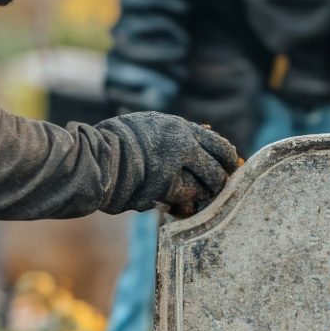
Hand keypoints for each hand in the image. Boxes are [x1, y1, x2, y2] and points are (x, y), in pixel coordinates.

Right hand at [101, 112, 239, 217]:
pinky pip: (186, 200)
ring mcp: (175, 166)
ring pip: (205, 186)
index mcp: (179, 127)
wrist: (97, 156)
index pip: (218, 143)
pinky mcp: (165, 187)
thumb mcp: (150, 124)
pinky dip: (186, 205)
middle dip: (220, 181)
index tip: (232, 168)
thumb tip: (207, 128)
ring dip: (204, 194)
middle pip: (217, 168)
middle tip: (220, 190)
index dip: (228, 159)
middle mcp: (182, 144)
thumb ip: (176, 131)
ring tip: (197, 198)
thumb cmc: (119, 140)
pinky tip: (179, 205)